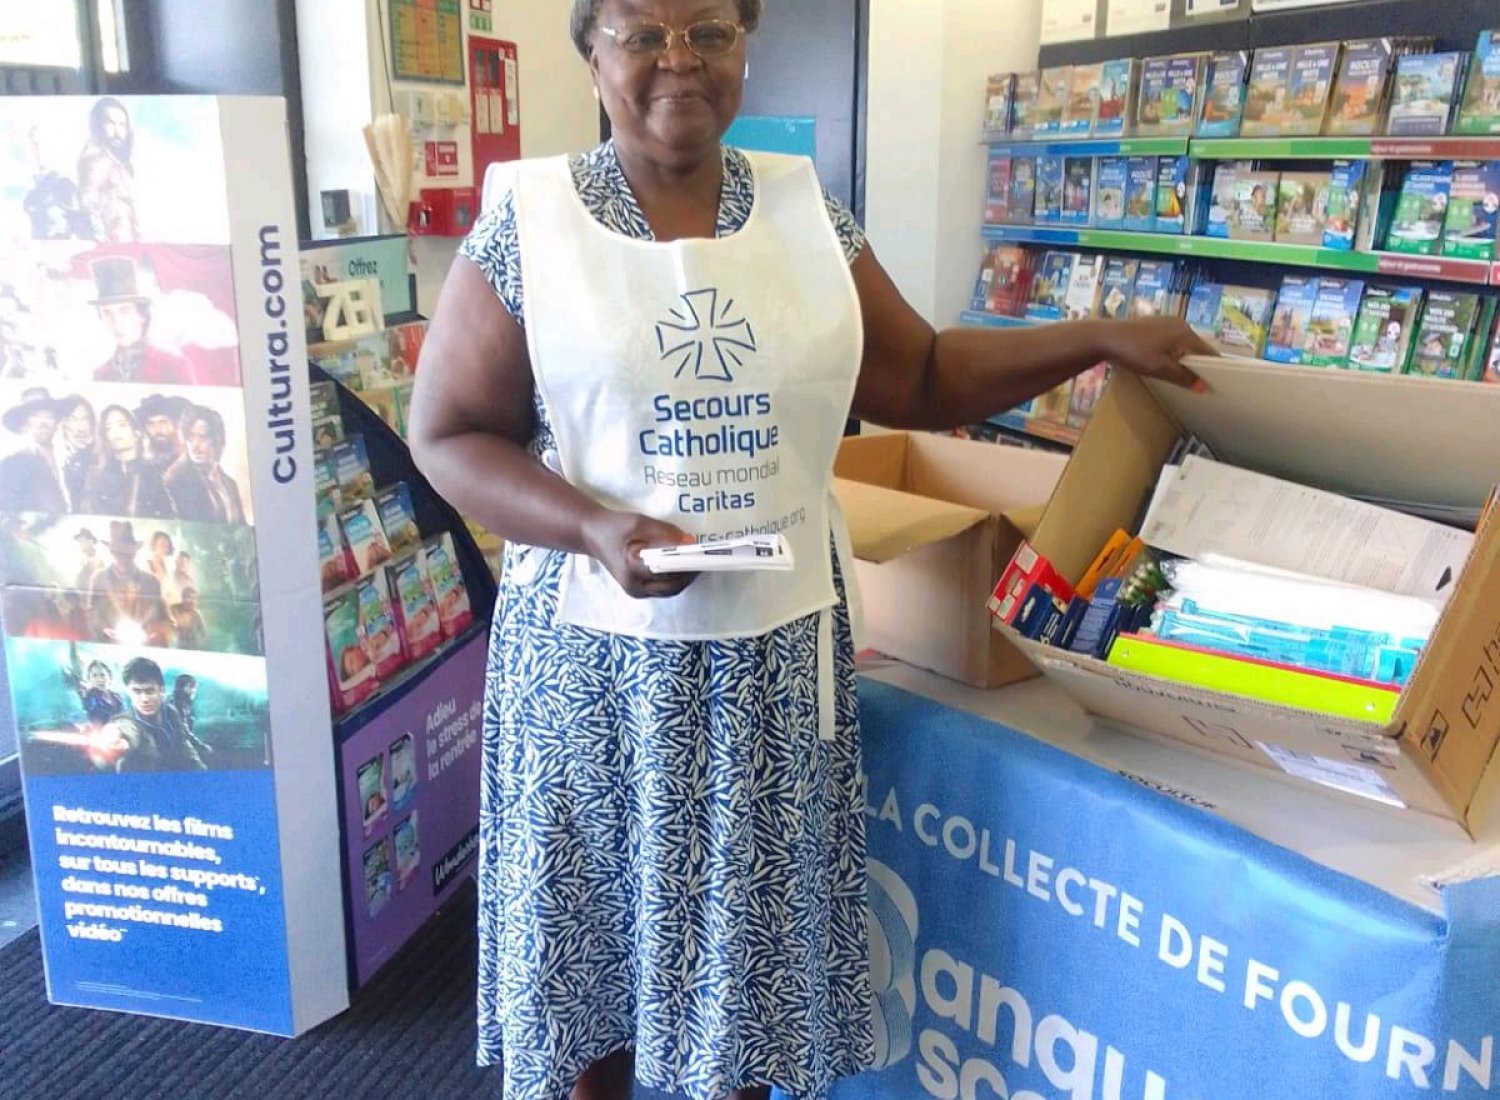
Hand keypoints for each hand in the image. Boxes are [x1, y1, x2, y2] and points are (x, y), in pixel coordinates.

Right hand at [580, 508, 698, 599]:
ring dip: (685, 577)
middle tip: (705, 558)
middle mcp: (634, 586)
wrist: (592, 534)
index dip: (687, 564)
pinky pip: (664, 588)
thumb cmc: (615, 526)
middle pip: (672, 586)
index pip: (667, 571)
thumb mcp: (640, 522)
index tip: (703, 555)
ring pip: (670, 590)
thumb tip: (690, 542)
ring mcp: (636, 592)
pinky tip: (684, 565)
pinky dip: (675, 578)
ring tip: (696, 560)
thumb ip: (666, 532)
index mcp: (631, 568)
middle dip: (690, 573)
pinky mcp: (639, 591)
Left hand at [1101, 317, 1216, 389]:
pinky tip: (1164, 362)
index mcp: (1186, 332)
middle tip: (1196, 382)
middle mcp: (1180, 323)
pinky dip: (1171, 351)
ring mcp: (1166, 321)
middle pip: (1195, 346)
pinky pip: (1170, 339)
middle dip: (1197, 363)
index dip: (1213, 367)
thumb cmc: (1134, 352)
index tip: (1214, 382)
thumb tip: (1203, 387)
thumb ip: (1183, 378)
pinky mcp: (1153, 323)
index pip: (1208, 351)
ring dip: (1183, 358)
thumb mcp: (1160, 369)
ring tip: (1180, 375)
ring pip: (1182, 343)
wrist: (1105, 338)